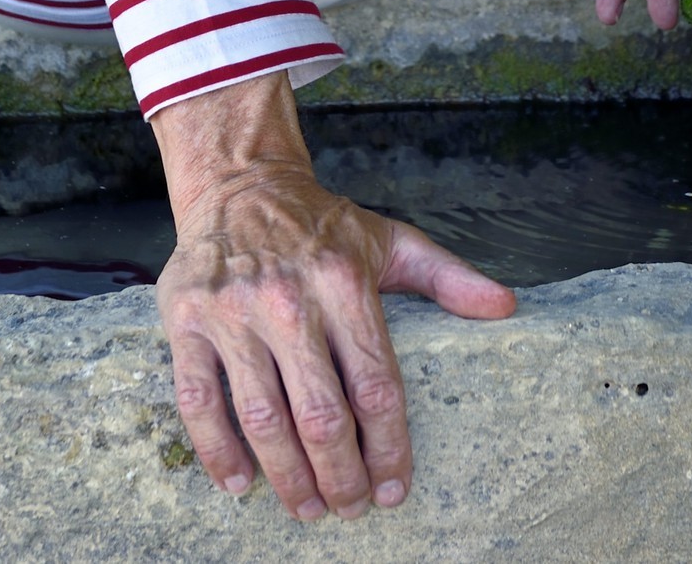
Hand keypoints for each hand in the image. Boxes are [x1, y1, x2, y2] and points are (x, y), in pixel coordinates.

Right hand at [154, 74, 513, 518]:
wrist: (239, 182)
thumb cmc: (320, 226)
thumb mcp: (388, 240)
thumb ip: (447, 277)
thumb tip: (506, 306)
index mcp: (343, 281)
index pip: (376, 385)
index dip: (390, 448)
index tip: (395, 489)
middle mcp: (289, 298)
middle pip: (321, 414)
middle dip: (341, 477)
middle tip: (351, 508)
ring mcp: (232, 310)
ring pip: (263, 417)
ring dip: (288, 477)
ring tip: (308, 509)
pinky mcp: (185, 319)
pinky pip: (198, 401)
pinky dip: (219, 453)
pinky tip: (240, 484)